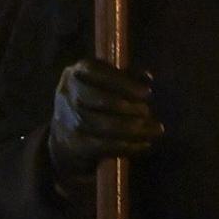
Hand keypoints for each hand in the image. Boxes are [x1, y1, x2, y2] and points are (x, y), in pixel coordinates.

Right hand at [48, 59, 162, 197]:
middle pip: (98, 100)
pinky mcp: (75, 144)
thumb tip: (147, 77)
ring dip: (132, 129)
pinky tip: (144, 144)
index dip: (122, 82)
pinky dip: (127, 146)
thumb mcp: (104, 80)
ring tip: (154, 130)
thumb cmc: (93, 98)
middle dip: (127, 107)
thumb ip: (126, 76)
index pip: (96, 73)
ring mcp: (69, 121)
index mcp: (75, 73)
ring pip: (103, 126)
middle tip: (147, 112)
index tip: (146, 92)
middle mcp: (68, 95)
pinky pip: (104, 146)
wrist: (64, 132)